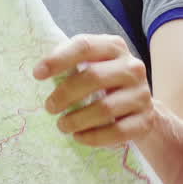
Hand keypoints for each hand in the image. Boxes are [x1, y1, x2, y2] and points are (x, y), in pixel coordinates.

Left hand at [32, 34, 157, 146]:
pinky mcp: (145, 120)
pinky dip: (93, 137)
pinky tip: (79, 137)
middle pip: (94, 77)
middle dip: (65, 94)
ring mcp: (142, 94)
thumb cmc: (104, 81)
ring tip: (62, 125)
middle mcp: (132, 67)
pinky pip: (117, 131)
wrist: (139, 107)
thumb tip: (41, 71)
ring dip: (77, 119)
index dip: (59, 59)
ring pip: (105, 108)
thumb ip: (69, 62)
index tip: (37, 74)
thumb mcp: (90, 64)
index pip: (84, 46)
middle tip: (49, 107)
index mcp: (114, 47)